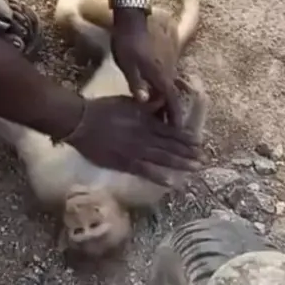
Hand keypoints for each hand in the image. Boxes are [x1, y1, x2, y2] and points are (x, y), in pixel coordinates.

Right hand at [65, 96, 200, 185]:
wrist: (80, 121)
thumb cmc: (102, 109)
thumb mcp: (128, 102)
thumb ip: (146, 106)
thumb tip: (162, 102)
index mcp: (146, 121)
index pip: (171, 131)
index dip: (186, 139)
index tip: (199, 143)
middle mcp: (144, 136)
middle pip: (171, 146)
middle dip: (188, 153)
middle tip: (204, 159)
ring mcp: (135, 151)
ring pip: (163, 159)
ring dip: (180, 164)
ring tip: (195, 168)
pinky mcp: (124, 163)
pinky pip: (145, 171)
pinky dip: (159, 177)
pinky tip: (171, 182)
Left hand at [111, 10, 183, 126]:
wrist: (134, 18)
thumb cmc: (127, 42)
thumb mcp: (127, 65)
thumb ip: (136, 84)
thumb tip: (145, 102)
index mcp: (160, 75)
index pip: (171, 99)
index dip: (175, 114)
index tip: (179, 128)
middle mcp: (169, 70)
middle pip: (171, 94)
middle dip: (170, 109)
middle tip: (166, 124)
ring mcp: (169, 61)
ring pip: (170, 83)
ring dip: (167, 97)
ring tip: (160, 109)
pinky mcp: (166, 54)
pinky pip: (168, 74)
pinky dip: (164, 85)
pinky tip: (156, 88)